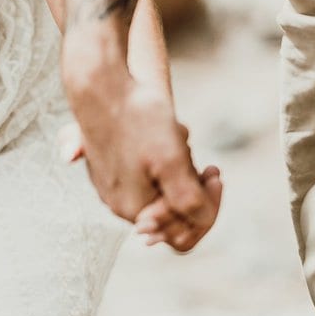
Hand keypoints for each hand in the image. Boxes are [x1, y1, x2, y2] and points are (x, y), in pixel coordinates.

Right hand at [64, 65, 219, 244]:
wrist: (100, 81)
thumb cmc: (138, 118)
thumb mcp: (174, 161)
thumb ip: (189, 200)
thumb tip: (200, 223)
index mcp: (136, 209)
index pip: (184, 233)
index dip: (207, 207)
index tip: (214, 174)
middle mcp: (119, 204)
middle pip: (173, 212)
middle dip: (191, 186)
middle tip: (207, 164)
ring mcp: (112, 185)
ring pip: (162, 189)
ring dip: (178, 167)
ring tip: (179, 137)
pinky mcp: (109, 166)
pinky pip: (147, 173)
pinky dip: (162, 156)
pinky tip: (164, 133)